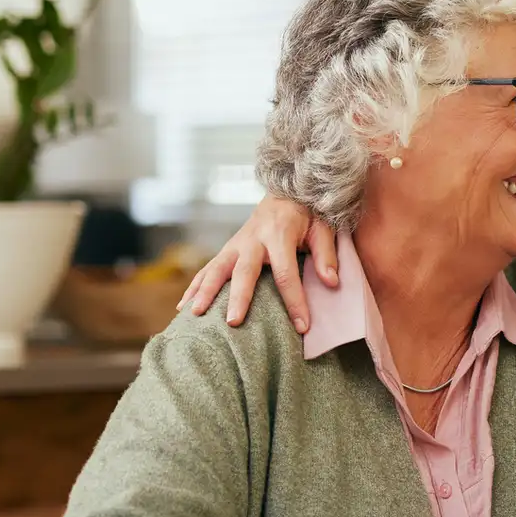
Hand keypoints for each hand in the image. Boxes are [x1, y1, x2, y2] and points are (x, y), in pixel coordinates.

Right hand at [177, 196, 333, 332]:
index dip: (294, 300)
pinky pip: (208, 269)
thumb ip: (326, 254)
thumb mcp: (324, 228)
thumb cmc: (308, 214)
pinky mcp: (228, 249)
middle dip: (238, 297)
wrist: (287, 190)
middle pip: (244, 271)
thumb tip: (331, 282)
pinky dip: (195, 286)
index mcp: (279, 234)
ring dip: (205, 291)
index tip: (302, 326)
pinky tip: (184, 307)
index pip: (286, 272)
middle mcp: (253, 239)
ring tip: (195, 314)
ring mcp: (236, 243)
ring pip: (217, 268)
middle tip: (233, 321)